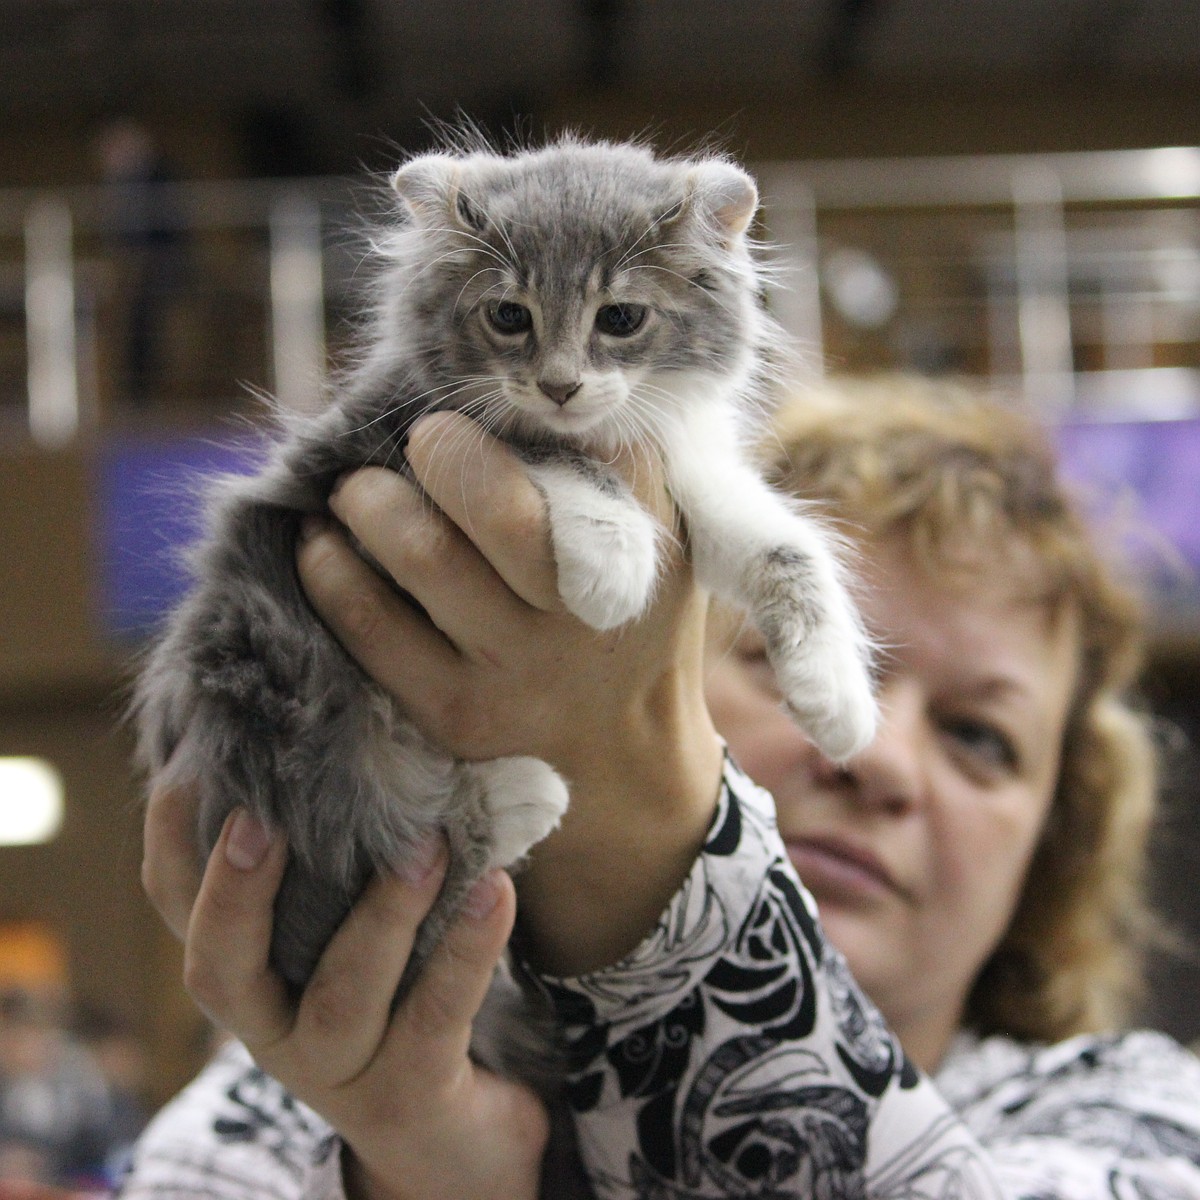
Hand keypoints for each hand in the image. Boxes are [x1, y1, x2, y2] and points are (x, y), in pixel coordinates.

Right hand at [182, 803, 547, 1199]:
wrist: (450, 1137)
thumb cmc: (392, 998)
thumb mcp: (343, 933)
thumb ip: (332, 860)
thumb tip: (343, 741)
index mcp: (249, 976)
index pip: (180, 910)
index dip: (172, 840)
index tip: (187, 764)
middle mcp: (271, 1029)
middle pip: (221, 968)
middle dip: (236, 892)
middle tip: (262, 817)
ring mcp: (337, 1070)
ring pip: (342, 994)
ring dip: (382, 913)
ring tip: (428, 846)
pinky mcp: (409, 1092)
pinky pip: (435, 1017)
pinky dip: (466, 949)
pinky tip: (494, 890)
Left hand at [297, 412, 723, 974]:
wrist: (622, 765)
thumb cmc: (622, 630)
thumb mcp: (657, 555)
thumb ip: (616, 481)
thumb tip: (514, 401)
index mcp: (641, 554)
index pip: (594, 447)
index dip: (531, 415)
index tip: (498, 411)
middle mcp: (585, 612)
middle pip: (495, 499)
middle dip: (437, 447)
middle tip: (420, 443)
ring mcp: (517, 669)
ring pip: (420, 551)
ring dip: (368, 499)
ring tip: (359, 492)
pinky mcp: (453, 714)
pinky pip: (367, 622)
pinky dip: (328, 568)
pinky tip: (325, 546)